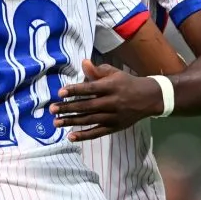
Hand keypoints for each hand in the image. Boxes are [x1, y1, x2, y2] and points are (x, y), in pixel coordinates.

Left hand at [51, 59, 165, 141]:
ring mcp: (113, 116)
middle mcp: (112, 102)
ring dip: (71, 122)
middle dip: (68, 108)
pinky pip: (98, 133)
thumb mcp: (114, 73)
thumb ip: (97, 70)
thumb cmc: (126, 83)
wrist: (149, 98)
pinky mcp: (115, 127)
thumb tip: (83, 62)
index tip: (60, 93)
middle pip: (87, 106)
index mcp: (111, 87)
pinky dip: (84, 135)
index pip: (90, 89)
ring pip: (90, 120)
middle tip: (52, 109)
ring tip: (56, 122)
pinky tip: (70, 137)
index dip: (75, 91)